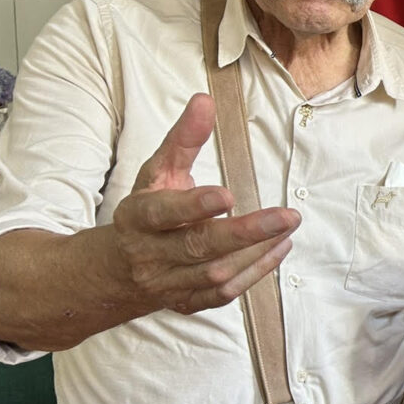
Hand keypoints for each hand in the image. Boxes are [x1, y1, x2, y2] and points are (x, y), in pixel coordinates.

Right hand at [107, 93, 301, 315]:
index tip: (228, 195)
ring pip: (215, 274)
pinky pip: (223, 295)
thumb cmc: (146, 213)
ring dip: (256, 252)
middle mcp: (149, 254)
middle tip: (286, 216)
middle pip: (198, 247)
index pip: (163, 213)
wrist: (116, 271)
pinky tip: (279, 249)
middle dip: (245, 233)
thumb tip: (204, 101)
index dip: (193, 206)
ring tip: (287, 227)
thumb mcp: (157, 173)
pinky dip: (254, 274)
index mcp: (137, 218)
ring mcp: (167, 282)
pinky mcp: (185, 302)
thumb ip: (182, 140)